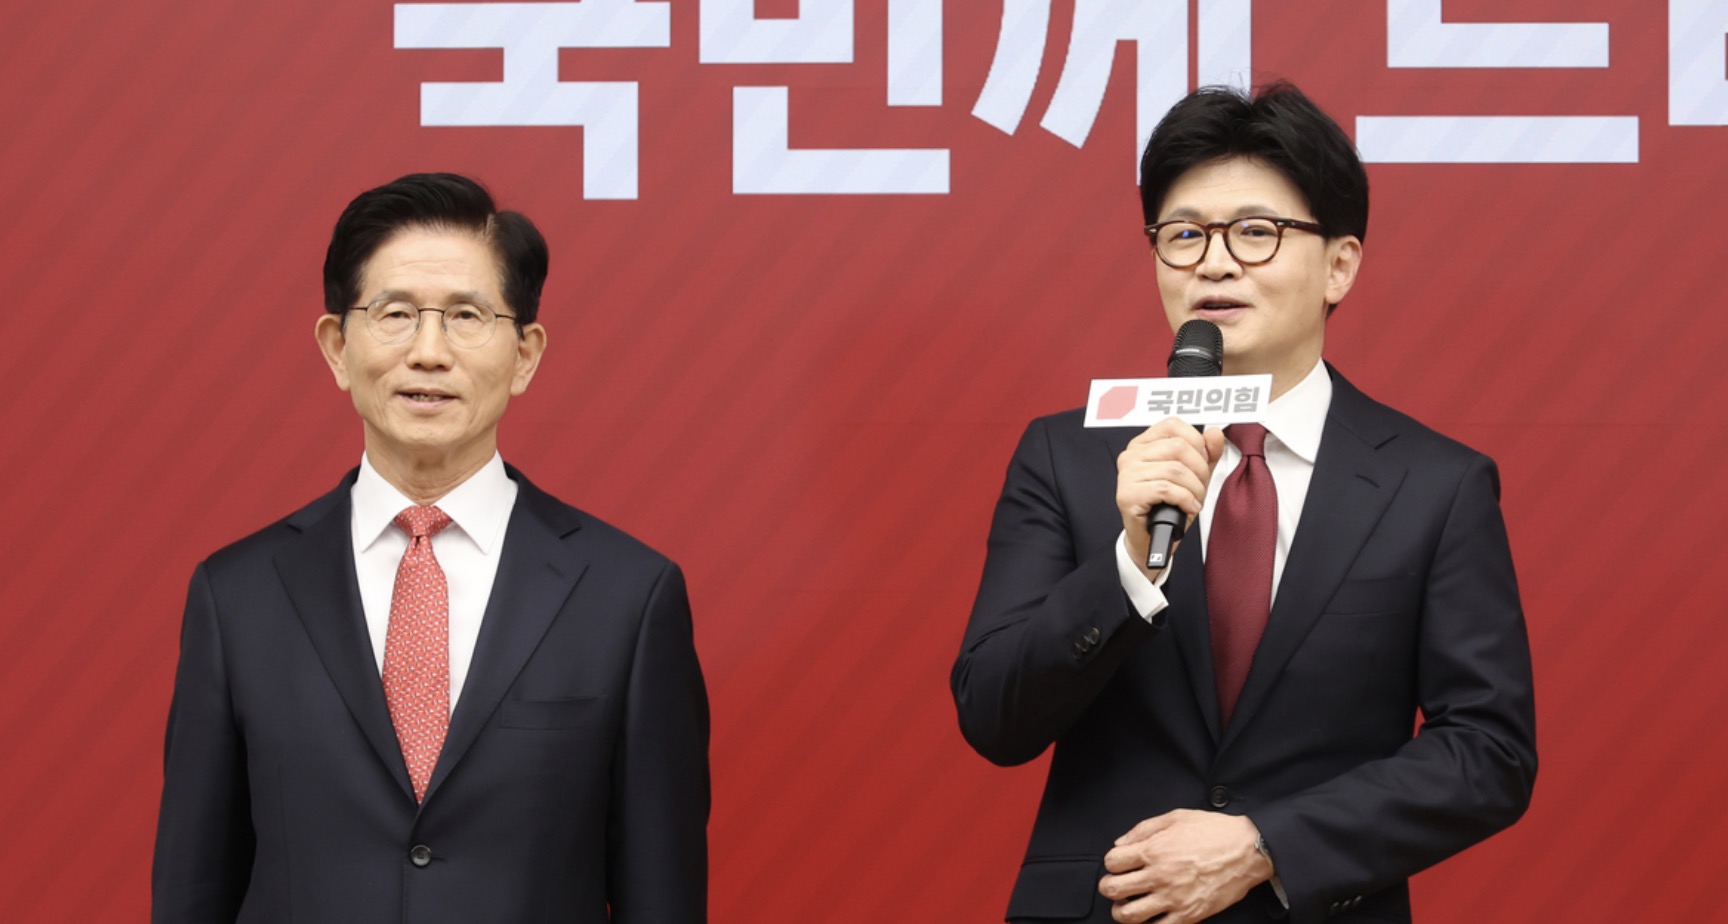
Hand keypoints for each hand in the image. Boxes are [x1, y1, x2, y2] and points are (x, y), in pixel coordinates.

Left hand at [1097, 810, 1271, 923]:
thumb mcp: (1176, 818)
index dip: (1111, 862)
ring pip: (1128, 915)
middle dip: (1109, 887)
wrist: (1247, 850)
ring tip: (1127, 905)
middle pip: (1113, 889)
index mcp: (1153, 850)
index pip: (1112, 861)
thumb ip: (1144, 829)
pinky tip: (1150, 917)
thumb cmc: (1213, 831)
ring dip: (1121, 910)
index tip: (1119, 863)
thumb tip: (1120, 843)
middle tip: (1116, 885)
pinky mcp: (1189, 915)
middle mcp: (1159, 876)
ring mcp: (1173, 898)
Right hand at [1116, 419, 1224, 577]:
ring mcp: (1126, 475)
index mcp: (1144, 444)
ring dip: (1194, 489)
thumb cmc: (1170, 506)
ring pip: (1174, 470)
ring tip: (1194, 501)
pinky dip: (1185, 500)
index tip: (1202, 462)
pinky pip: (1166, 489)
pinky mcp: (1127, 495)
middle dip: (1199, 470)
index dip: (1196, 443)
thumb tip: (1215, 432)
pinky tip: (1187, 507)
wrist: (1153, 539)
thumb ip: (1207, 453)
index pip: (1174, 425)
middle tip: (1199, 488)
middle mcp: (1131, 455)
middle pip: (1178, 448)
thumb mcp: (1194, 476)